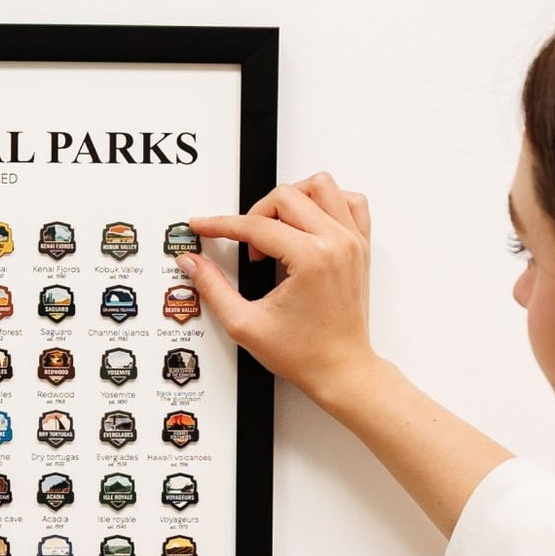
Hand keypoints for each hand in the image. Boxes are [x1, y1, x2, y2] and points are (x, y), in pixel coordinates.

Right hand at [183, 170, 383, 414]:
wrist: (340, 369)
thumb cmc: (305, 353)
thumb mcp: (246, 324)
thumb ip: (213, 288)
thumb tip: (193, 263)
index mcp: (311, 259)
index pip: (255, 225)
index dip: (221, 225)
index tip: (204, 226)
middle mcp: (336, 243)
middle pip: (286, 196)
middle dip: (255, 215)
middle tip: (247, 247)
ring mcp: (353, 241)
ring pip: (321, 186)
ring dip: (292, 198)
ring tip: (277, 227)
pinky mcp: (361, 246)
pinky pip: (351, 201)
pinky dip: (328, 201)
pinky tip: (310, 222)